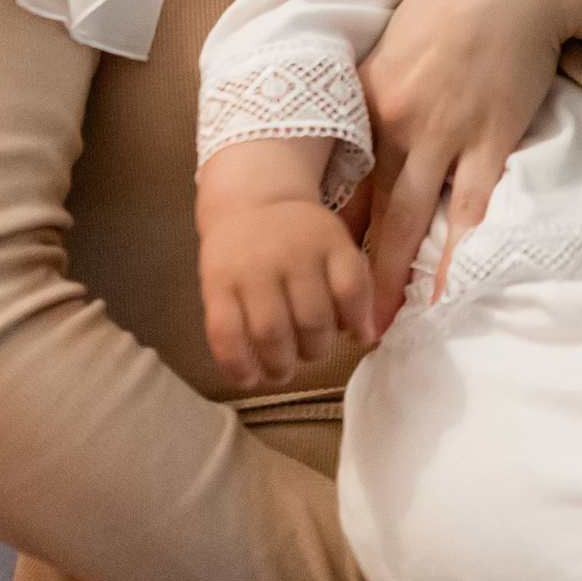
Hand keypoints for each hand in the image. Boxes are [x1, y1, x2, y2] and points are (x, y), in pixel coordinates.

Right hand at [196, 139, 372, 388]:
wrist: (249, 203)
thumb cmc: (300, 236)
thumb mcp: (336, 244)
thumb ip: (355, 286)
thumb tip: (365, 337)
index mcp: (326, 240)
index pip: (350, 287)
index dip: (356, 320)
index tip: (353, 335)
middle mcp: (288, 253)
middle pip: (312, 317)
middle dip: (316, 349)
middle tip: (311, 352)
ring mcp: (250, 269)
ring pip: (271, 331)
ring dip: (280, 364)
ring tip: (282, 370)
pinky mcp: (216, 285)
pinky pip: (225, 333)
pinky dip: (237, 364)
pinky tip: (248, 377)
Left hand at [355, 0, 581, 333]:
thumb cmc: (456, 0)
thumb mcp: (396, 41)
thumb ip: (377, 91)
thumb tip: (364, 135)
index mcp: (367, 97)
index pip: (340, 180)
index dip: (328, 232)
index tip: (314, 273)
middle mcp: (396, 121)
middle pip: (368, 212)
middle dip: (354, 273)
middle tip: (343, 325)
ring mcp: (445, 133)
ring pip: (412, 220)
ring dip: (398, 277)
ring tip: (388, 325)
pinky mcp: (491, 138)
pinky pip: (472, 208)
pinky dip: (460, 252)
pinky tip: (454, 287)